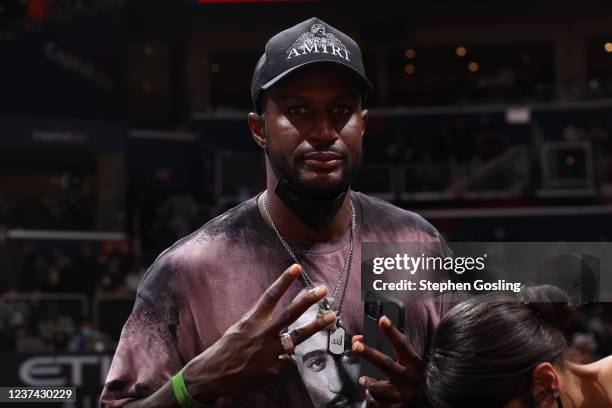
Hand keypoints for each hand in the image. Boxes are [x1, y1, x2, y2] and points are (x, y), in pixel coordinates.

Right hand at [182, 264, 335, 402]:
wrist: (212, 376)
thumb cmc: (226, 350)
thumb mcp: (240, 329)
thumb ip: (260, 323)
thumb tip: (279, 322)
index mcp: (252, 320)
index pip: (271, 296)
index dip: (284, 280)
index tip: (296, 267)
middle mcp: (263, 333)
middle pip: (290, 313)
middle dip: (307, 300)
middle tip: (321, 290)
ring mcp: (270, 351)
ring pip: (298, 337)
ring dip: (316, 326)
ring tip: (331, 316)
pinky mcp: (273, 368)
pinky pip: (285, 360)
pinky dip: (283, 358)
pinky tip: (274, 361)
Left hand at [352, 316, 424, 407]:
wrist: (429, 404)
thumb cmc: (414, 380)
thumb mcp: (408, 364)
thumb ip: (389, 352)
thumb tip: (360, 339)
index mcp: (414, 364)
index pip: (402, 345)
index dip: (392, 332)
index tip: (382, 319)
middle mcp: (410, 379)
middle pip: (386, 364)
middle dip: (369, 353)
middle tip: (356, 345)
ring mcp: (404, 396)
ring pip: (377, 387)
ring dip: (368, 384)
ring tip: (365, 381)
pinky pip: (376, 403)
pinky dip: (372, 397)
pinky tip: (373, 394)